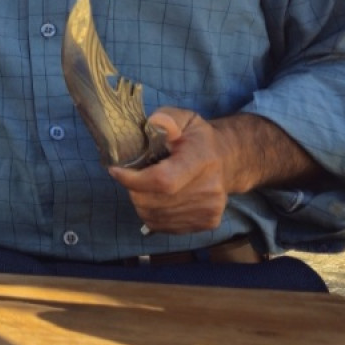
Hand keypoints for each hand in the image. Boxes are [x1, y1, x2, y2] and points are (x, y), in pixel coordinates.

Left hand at [107, 108, 231, 234]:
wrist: (227, 161)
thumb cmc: (197, 139)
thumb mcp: (183, 119)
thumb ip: (167, 118)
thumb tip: (156, 123)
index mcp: (202, 160)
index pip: (163, 180)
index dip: (133, 180)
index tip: (116, 170)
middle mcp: (210, 188)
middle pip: (153, 201)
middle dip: (134, 189)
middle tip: (135, 175)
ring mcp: (210, 209)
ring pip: (154, 216)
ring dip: (141, 202)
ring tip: (148, 186)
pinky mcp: (208, 223)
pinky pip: (163, 226)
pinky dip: (152, 214)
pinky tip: (159, 199)